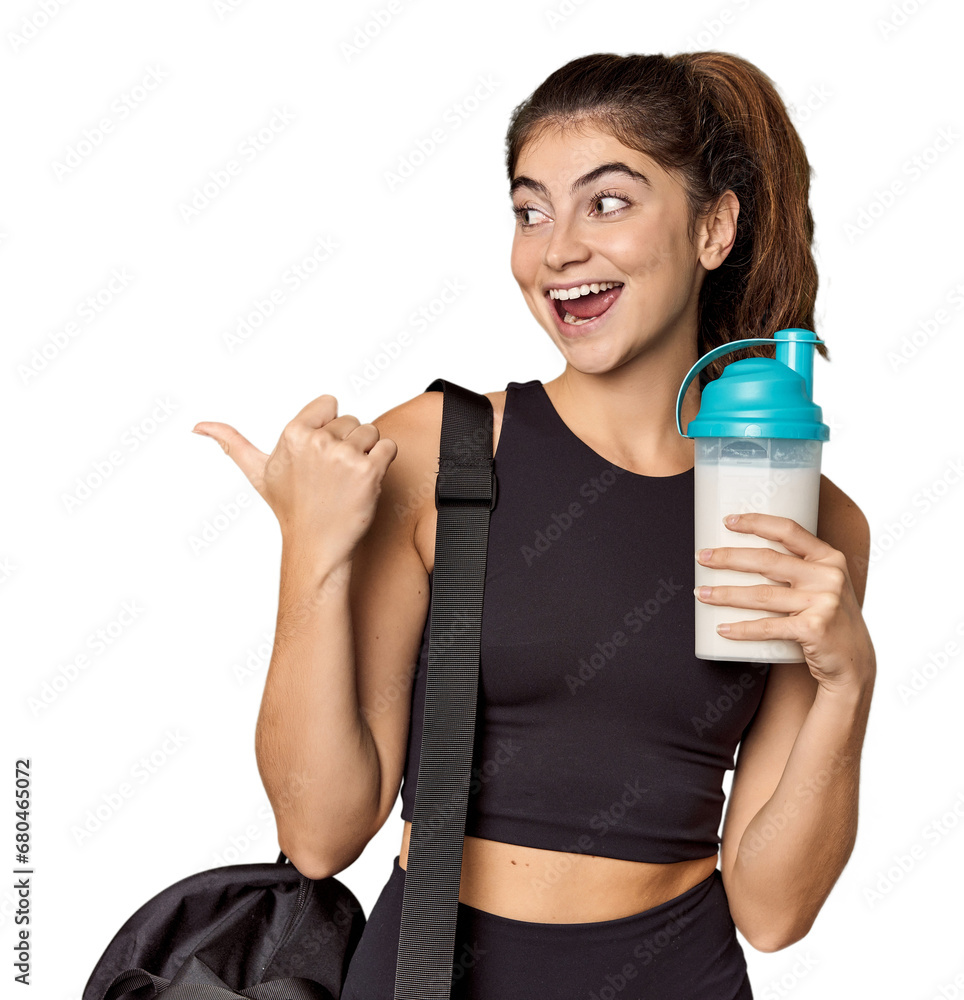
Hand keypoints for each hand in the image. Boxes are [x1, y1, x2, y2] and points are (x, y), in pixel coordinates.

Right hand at [192, 394, 397, 570]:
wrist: (316, 545)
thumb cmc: (290, 507)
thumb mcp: (257, 472)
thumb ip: (231, 443)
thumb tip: (197, 426)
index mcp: (293, 433)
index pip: (329, 404)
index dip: (329, 426)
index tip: (319, 453)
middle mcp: (318, 441)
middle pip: (351, 420)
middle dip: (347, 443)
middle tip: (332, 474)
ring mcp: (344, 456)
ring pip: (371, 432)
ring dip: (367, 452)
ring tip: (348, 478)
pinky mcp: (369, 471)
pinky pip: (389, 446)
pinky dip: (384, 461)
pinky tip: (366, 480)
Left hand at [695, 512, 875, 692]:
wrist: (853, 663)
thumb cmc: (829, 619)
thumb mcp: (824, 586)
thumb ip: (799, 569)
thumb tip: (745, 556)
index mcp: (829, 558)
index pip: (788, 530)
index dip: (756, 522)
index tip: (728, 521)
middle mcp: (828, 576)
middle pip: (767, 560)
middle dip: (728, 558)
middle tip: (702, 558)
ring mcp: (823, 603)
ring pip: (761, 594)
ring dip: (725, 594)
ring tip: (702, 593)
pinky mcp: (814, 629)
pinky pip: (768, 627)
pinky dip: (741, 629)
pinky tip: (722, 628)